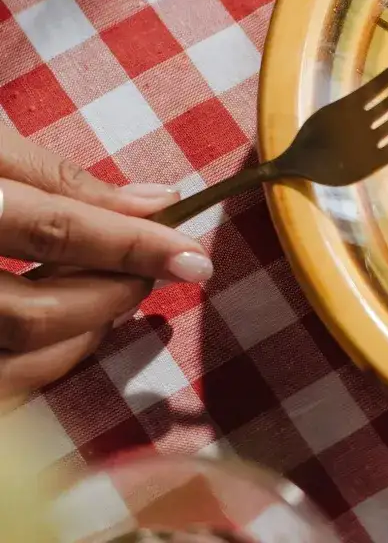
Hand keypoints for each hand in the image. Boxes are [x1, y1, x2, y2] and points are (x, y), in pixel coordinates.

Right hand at [0, 125, 211, 401]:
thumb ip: (60, 176)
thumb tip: (159, 201)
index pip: (55, 228)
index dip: (133, 244)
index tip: (195, 255)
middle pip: (32, 312)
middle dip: (111, 295)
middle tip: (157, 269)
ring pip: (13, 360)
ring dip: (81, 336)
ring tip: (115, 295)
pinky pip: (0, 383)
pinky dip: (42, 364)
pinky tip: (69, 330)